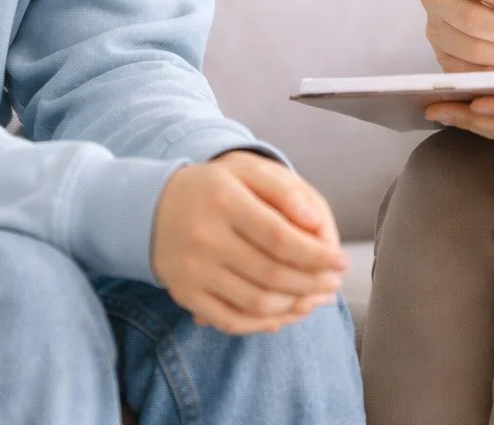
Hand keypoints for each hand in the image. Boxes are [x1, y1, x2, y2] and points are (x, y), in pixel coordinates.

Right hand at [151, 150, 346, 334]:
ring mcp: (193, 272)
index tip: (341, 261)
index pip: (280, 237)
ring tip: (318, 298)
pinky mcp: (186, 296)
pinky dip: (266, 323)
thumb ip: (284, 190)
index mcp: (224, 201)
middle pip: (271, 274)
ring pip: (256, 302)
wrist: (153, 209)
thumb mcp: (246, 170)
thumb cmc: (214, 187)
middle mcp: (205, 238)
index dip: (316, 255)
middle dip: (312, 283)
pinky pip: (232, 321)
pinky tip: (287, 314)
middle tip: (334, 283)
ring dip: (295, 306)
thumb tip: (316, 222)